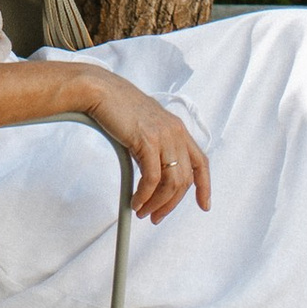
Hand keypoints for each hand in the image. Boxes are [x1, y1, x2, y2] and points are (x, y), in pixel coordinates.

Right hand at [77, 72, 210, 224]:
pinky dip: (144, 196)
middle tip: (155, 216)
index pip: (201, 162)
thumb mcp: (145, 128)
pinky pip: (152, 179)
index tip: (203, 205)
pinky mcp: (147, 140)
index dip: (205, 186)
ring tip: (142, 211)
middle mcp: (176, 132)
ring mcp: (163, 136)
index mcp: (178, 128)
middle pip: (184, 180)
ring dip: (157, 204)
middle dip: (170, 204)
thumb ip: (155, 149)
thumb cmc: (118, 108)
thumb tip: (152, 181)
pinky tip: (135, 201)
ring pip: (171, 183)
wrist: (101, 91)